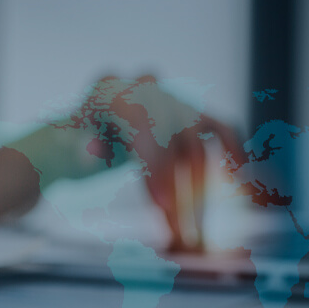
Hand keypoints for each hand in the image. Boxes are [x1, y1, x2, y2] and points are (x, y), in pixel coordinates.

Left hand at [0, 76, 244, 252]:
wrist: (75, 139)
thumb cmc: (69, 146)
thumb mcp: (65, 149)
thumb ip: (79, 149)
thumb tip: (93, 149)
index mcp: (109, 90)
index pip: (142, 123)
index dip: (155, 164)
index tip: (161, 205)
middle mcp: (141, 87)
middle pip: (172, 128)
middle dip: (179, 178)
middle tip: (180, 220)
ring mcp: (165, 98)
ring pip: (198, 129)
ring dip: (208, 170)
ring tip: (220, 200)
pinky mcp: (185, 114)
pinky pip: (217, 128)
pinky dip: (231, 150)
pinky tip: (244, 176)